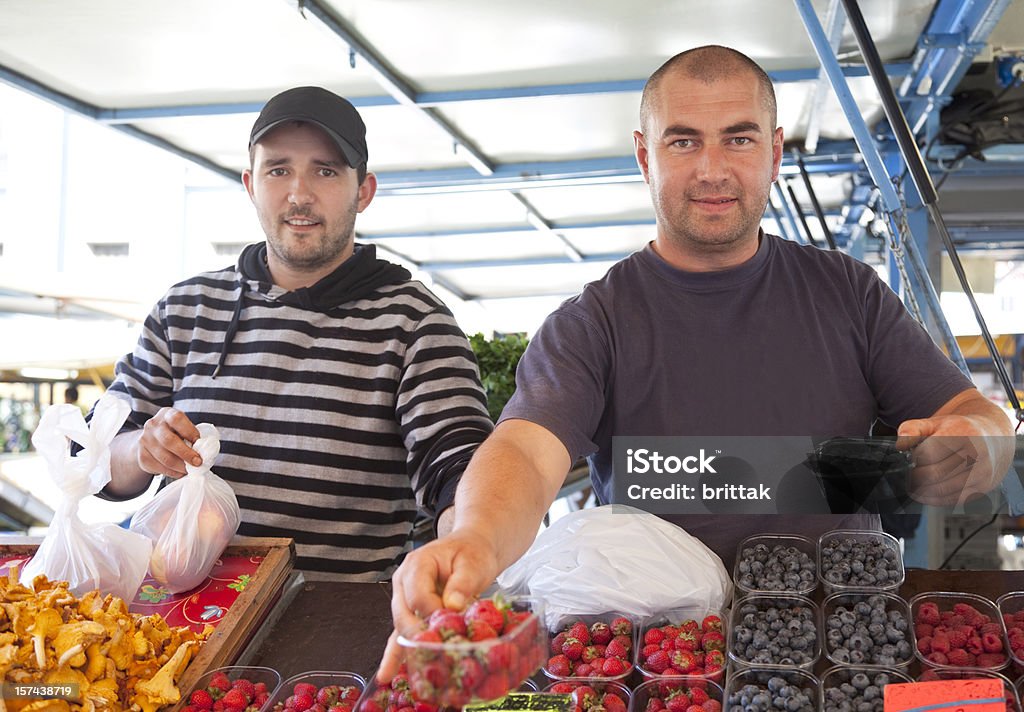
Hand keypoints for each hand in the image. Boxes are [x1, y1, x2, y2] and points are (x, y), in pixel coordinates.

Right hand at [135, 407, 202, 477]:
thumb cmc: (175, 433)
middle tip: (198, 462)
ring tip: (190, 469)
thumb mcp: (182, 427)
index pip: (177, 419)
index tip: (199, 441)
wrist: (151, 440)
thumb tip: (205, 451)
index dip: (190, 431)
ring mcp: (145, 441)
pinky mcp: (142, 457)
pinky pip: (160, 468)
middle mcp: (153, 425)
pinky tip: (180, 472)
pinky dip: (173, 472)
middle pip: (169, 441)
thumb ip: (192, 435)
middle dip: (186, 454)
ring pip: (165, 458)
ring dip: (181, 467)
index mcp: (167, 414)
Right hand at [377, 529, 499, 683]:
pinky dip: (396, 653)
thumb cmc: (472, 553)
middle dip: (417, 635)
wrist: (472, 549)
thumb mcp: (472, 563)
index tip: (453, 622)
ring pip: (400, 626)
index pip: (418, 595)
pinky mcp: (412, 611)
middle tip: (434, 652)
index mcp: (417, 564)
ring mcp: (405, 597)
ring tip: (393, 675)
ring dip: (404, 648)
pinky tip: (386, 674)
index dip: (433, 613)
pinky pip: (402, 632)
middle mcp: (404, 581)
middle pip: (403, 613)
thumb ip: (462, 583)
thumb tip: (453, 606)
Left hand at [897, 414, 1005, 505]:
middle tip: (909, 473)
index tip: (911, 458)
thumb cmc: (959, 431)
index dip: (914, 458)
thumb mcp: (935, 423)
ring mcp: (981, 474)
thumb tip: (900, 445)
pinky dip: (934, 499)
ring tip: (914, 483)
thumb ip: (912, 429)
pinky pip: (952, 500)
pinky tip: (925, 492)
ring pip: (942, 490)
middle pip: (934, 474)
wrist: (993, 439)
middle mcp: (976, 454)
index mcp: (963, 434)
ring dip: (921, 490)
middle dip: (915, 476)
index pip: (929, 453)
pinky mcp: (982, 489)